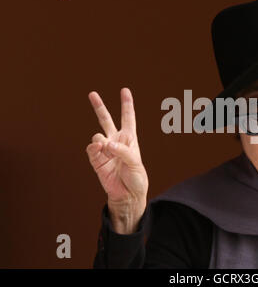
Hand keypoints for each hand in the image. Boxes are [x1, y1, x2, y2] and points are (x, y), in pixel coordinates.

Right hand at [86, 88, 147, 233]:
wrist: (128, 195)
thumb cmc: (136, 179)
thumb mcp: (136, 163)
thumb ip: (122, 151)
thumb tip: (106, 143)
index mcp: (130, 139)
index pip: (128, 118)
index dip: (127, 104)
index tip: (125, 90)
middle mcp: (116, 141)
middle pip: (106, 120)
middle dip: (99, 107)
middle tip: (92, 93)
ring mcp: (105, 150)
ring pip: (97, 135)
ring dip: (102, 141)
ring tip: (108, 150)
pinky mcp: (97, 160)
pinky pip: (92, 149)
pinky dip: (94, 148)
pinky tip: (100, 150)